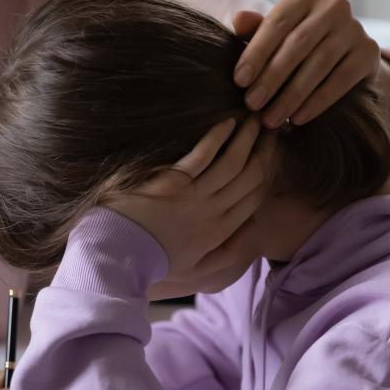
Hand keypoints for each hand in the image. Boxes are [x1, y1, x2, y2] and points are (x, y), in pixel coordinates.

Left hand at [105, 118, 270, 290]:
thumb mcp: (194, 270)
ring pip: (233, 163)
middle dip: (264, 149)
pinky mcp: (171, 183)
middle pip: (250, 177)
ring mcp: (194, 197)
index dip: (267, 170)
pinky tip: (226, 122)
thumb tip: (250, 233)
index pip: (255, 196)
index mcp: (220, 231)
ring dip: (246, 138)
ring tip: (254, 119)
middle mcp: (213, 213)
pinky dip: (217, 137)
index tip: (273, 150)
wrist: (117, 256)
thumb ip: (225, 255)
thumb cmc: (152, 261)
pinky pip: (202, 156)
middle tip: (270, 126)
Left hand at [232, 0, 382, 127]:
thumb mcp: (274, 36)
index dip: (256, 52)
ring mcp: (355, 27)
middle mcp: (334, 5)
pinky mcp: (369, 51)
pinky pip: (341, 79)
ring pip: (318, 63)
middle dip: (271, 77)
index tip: (239, 81)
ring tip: (270, 118)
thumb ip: (255, 30)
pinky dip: (317, 101)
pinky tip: (297, 118)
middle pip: (298, 44)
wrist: (343, 59)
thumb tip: (239, 18)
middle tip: (252, 104)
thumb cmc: (296, 45)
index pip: (277, 22)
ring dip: (291, 95)